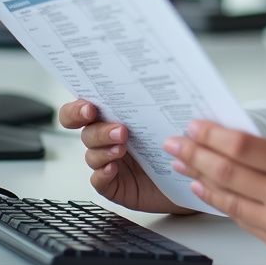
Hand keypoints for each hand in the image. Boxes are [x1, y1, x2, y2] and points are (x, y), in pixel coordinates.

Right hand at [58, 99, 194, 214]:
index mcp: (116, 117)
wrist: (186, 174)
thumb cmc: (176, 141)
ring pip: (92, 154)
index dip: (78, 108)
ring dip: (104, 150)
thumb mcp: (171, 117)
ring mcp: (109, 161)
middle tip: (120, 130)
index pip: (84, 109)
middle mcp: (108, 139)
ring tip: (122, 148)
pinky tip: (112, 169)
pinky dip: (102, 174)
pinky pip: (98, 180)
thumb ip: (162, 100)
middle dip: (99, 130)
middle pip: (87, 131)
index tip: (89, 107)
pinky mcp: (113, 184)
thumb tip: (165, 80)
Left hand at [164, 121, 265, 264]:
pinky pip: (244, 221)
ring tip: (182, 165)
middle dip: (195, 155)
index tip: (194, 126)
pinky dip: (222, 204)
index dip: (212, 136)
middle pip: (228, 172)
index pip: (244, 147)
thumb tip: (235, 146)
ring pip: (229, 199)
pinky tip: (208, 192)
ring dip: (200, 180)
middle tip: (175, 143)